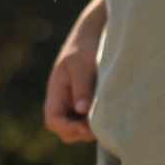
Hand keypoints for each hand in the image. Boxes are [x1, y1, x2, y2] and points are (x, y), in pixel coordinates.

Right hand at [43, 0, 104, 143]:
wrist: (94, 33)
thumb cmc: (86, 46)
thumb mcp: (83, 65)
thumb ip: (82, 88)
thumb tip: (82, 111)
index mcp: (57, 90)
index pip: (53, 120)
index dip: (67, 128)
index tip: (86, 126)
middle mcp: (64, 100)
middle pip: (64, 130)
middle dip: (80, 132)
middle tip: (100, 125)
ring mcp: (75, 102)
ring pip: (78, 127)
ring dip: (90, 128)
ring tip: (108, 117)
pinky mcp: (88, 101)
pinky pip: (89, 120)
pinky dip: (97, 121)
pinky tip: (110, 112)